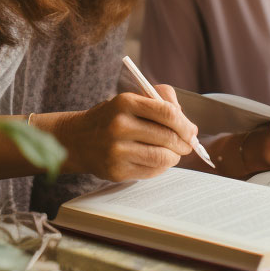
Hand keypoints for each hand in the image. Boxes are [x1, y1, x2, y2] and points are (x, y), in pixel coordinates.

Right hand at [51, 85, 196, 181]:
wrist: (77, 139)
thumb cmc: (111, 117)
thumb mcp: (130, 99)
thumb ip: (161, 101)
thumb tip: (188, 125)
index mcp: (125, 102)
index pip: (167, 113)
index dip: (185, 124)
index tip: (191, 131)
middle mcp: (120, 125)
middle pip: (168, 137)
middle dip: (184, 143)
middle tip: (188, 145)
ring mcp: (117, 150)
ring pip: (162, 157)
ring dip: (174, 157)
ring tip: (173, 153)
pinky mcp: (116, 171)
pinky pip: (151, 171)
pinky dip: (161, 167)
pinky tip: (157, 161)